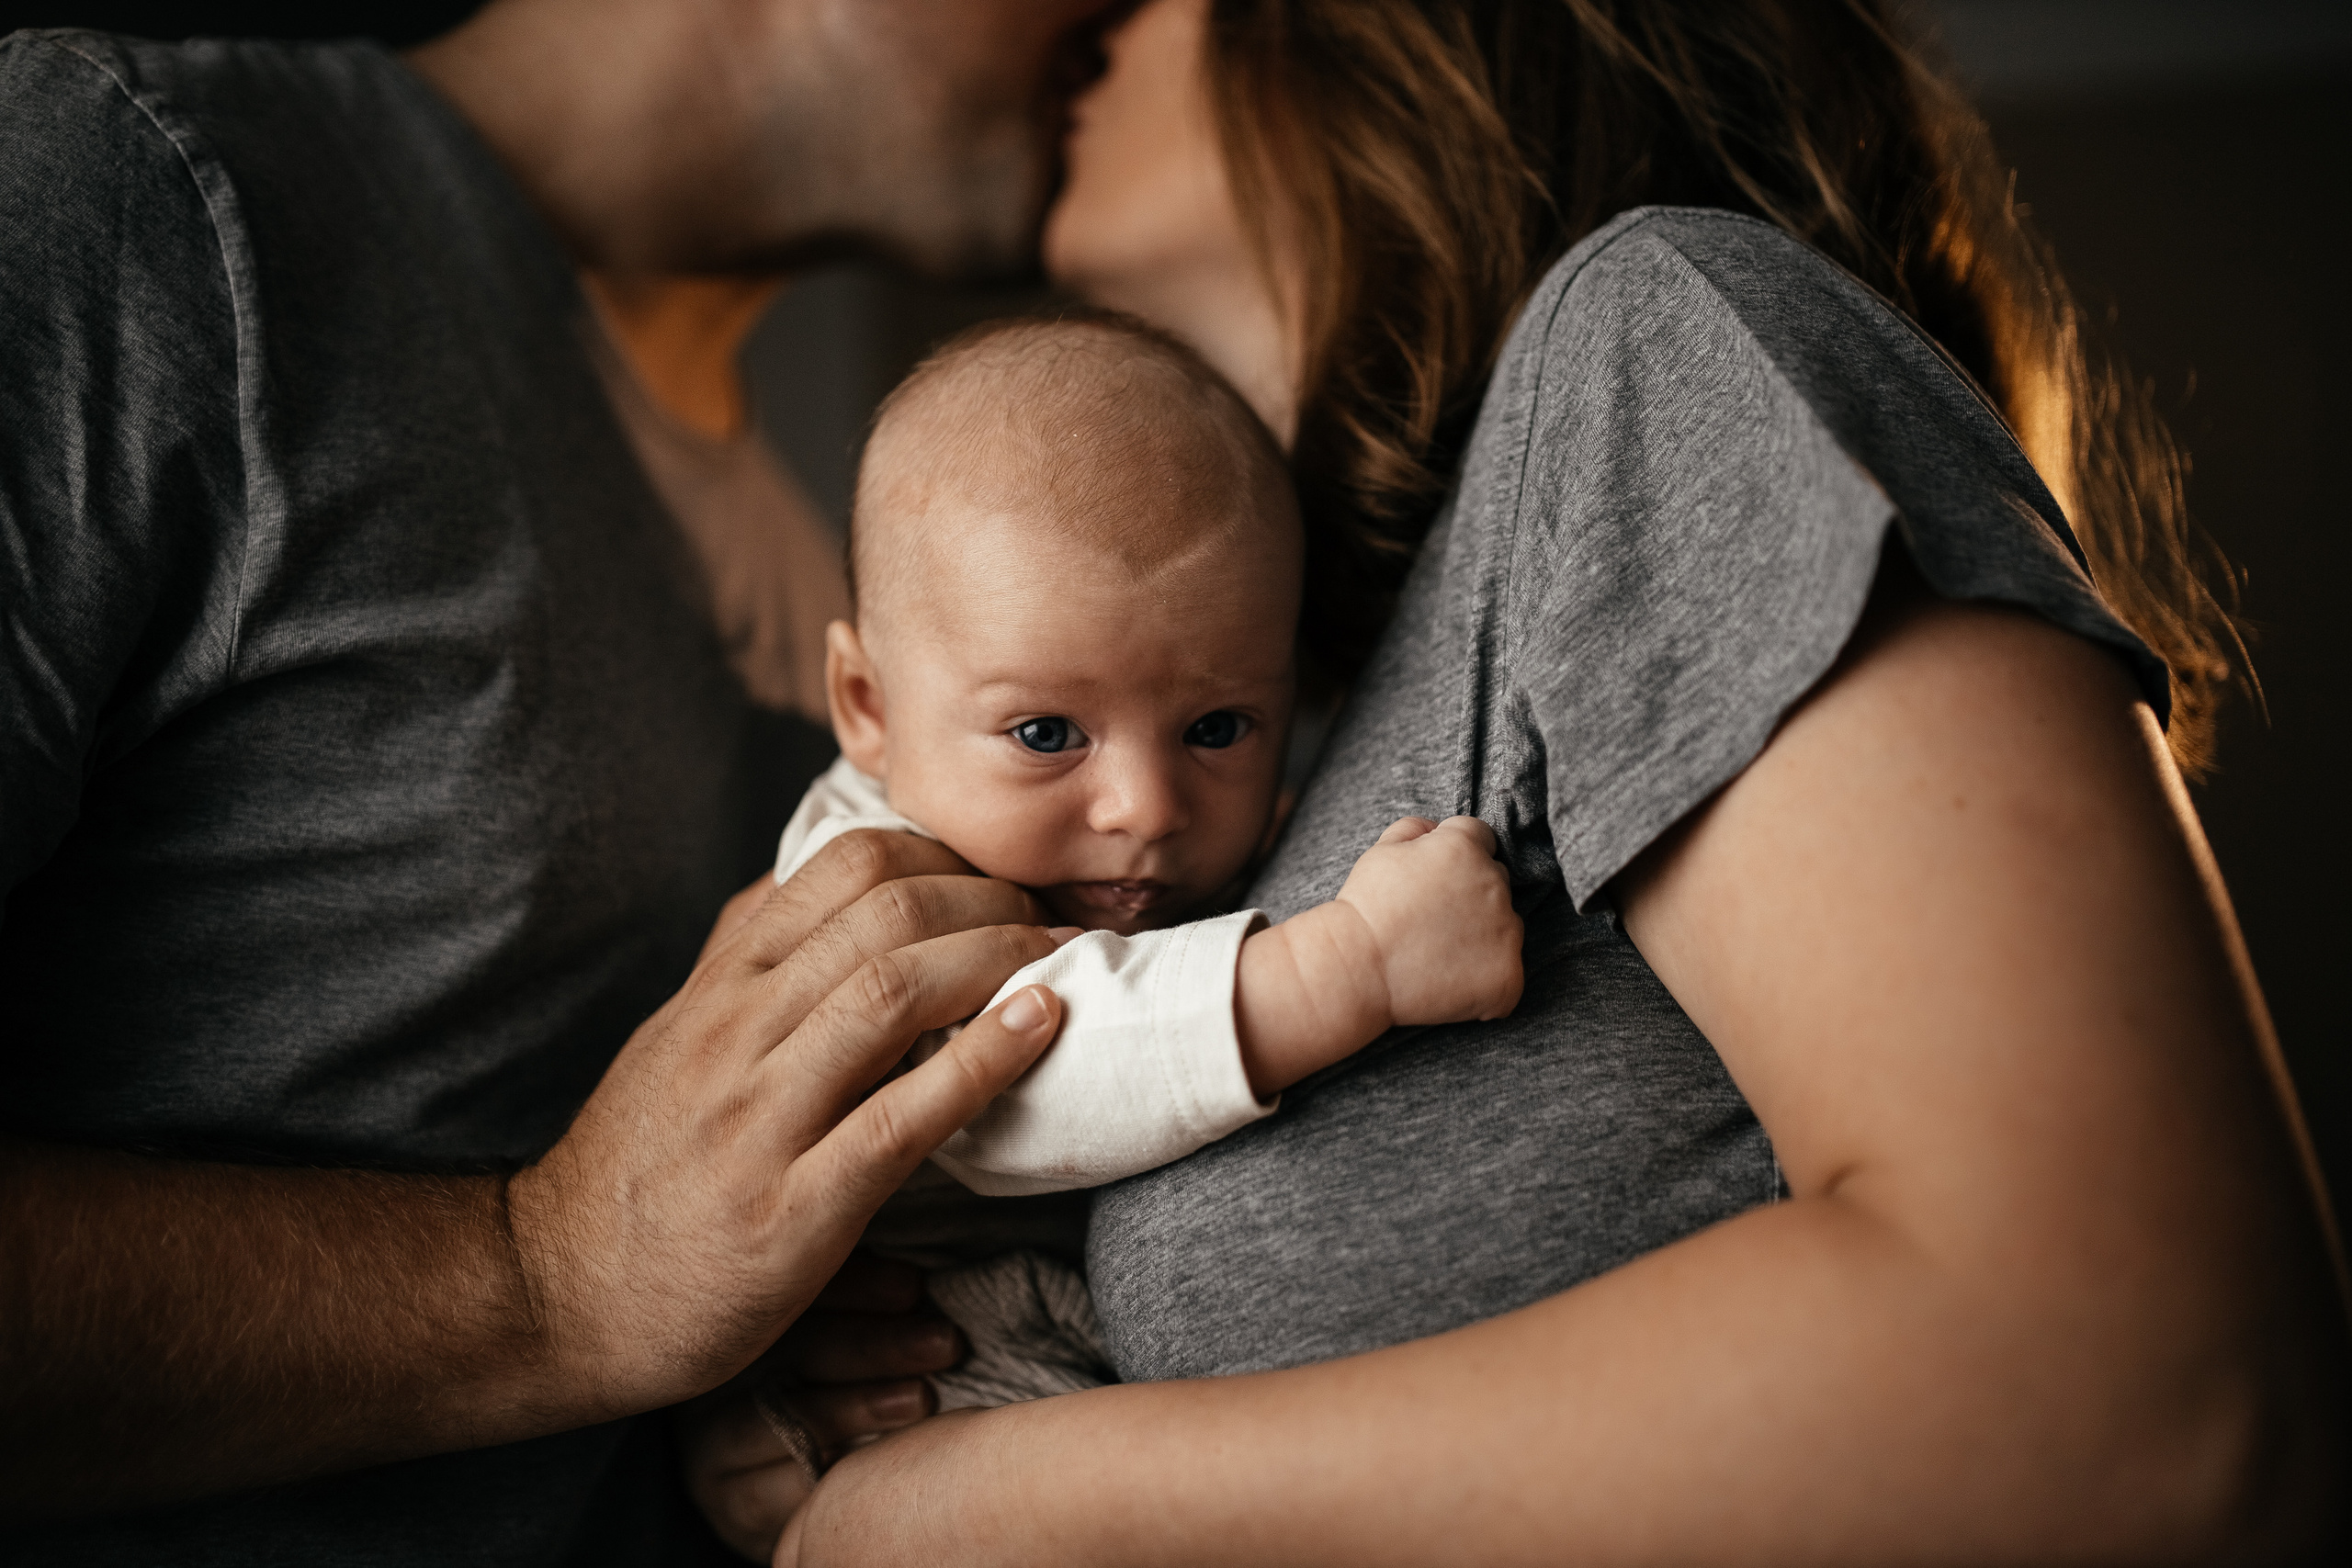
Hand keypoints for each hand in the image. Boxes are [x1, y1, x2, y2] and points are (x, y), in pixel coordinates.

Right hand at [506, 829, 1067, 1422]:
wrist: (555, 1296)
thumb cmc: (637, 1164)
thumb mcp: (677, 1036)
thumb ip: (748, 962)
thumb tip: (820, 880)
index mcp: (721, 984)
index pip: (845, 865)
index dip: (945, 856)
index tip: (998, 882)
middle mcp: (736, 1032)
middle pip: (886, 914)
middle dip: (990, 901)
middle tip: (1049, 923)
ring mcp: (759, 1119)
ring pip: (891, 995)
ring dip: (999, 963)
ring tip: (1063, 963)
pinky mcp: (789, 1211)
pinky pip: (900, 1119)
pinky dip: (983, 1062)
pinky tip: (1040, 1030)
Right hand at [680, 1255, 960, 1562]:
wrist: (791, 1490)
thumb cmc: (839, 1386)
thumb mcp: (844, 1330)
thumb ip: (866, 1296)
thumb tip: (925, 1272)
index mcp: (739, 1312)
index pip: (794, 1287)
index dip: (858, 1285)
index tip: (916, 1287)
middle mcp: (715, 1374)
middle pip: (794, 1351)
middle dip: (875, 1345)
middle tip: (944, 1343)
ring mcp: (714, 1443)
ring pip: (786, 1419)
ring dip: (860, 1408)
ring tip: (923, 1399)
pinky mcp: (731, 1502)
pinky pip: (776, 1489)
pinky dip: (834, 1473)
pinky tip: (878, 1463)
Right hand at [1233, 815, 1521, 1092]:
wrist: (1359, 969)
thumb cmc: (1366, 909)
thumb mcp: (1381, 851)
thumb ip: (1415, 829)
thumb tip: (1436, 829)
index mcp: (1465, 847)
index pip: (1481, 839)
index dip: (1458, 859)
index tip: (1438, 882)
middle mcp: (1494, 883)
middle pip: (1496, 882)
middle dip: (1472, 896)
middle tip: (1434, 921)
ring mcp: (1507, 932)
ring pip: (1506, 928)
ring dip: (1483, 937)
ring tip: (1439, 955)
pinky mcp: (1509, 975)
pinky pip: (1508, 974)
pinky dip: (1487, 980)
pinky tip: (1451, 982)